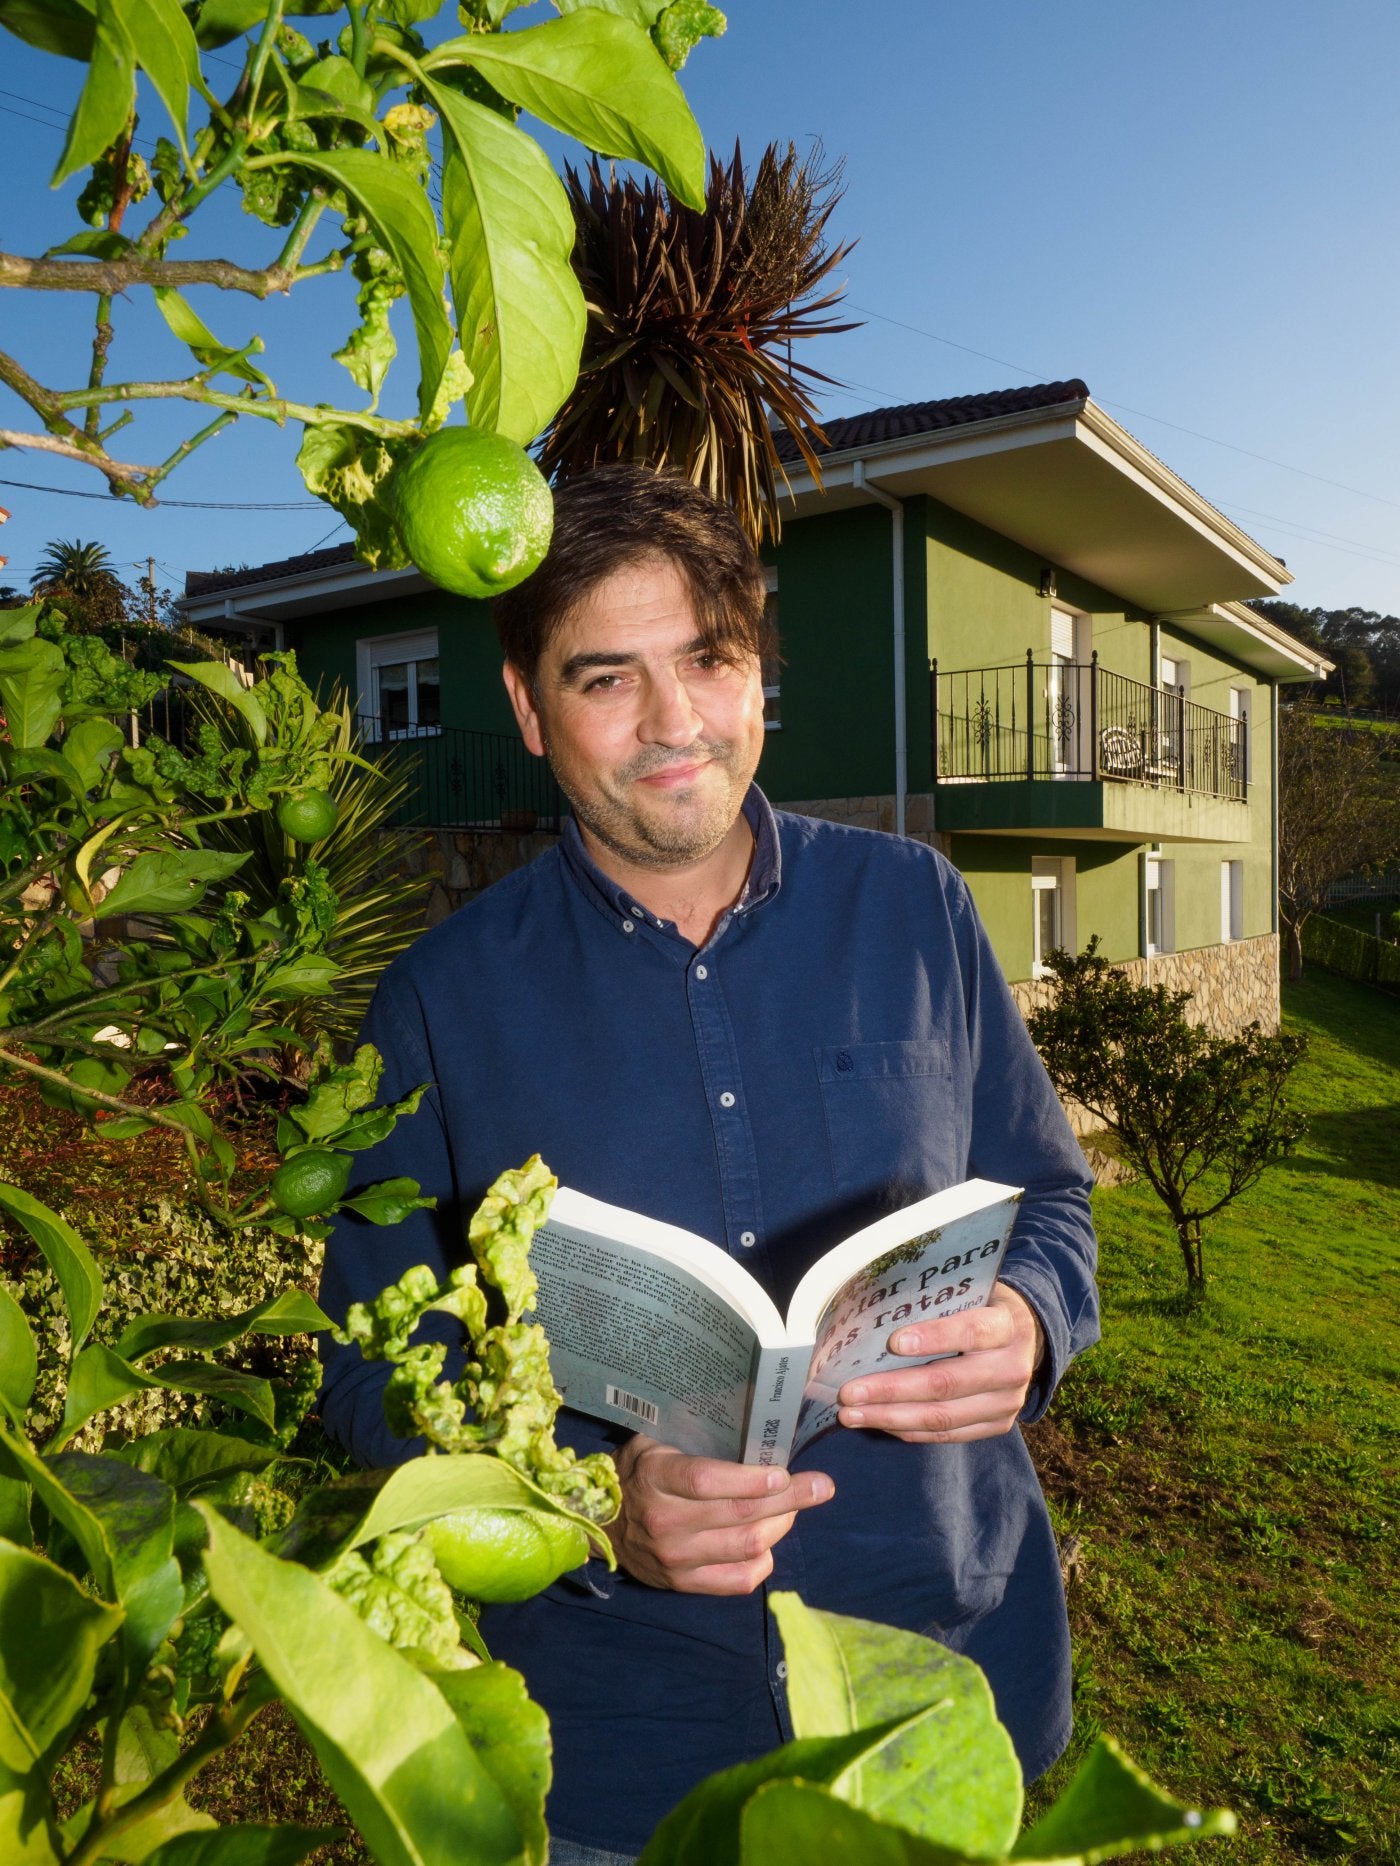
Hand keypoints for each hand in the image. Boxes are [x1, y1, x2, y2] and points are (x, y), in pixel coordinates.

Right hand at [606, 1435, 833, 1594]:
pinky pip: (739, 1579)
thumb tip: (751, 1419)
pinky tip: (769, 1538)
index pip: (706, 1482)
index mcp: (656, 1479)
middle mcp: (666, 1523)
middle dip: (789, 1499)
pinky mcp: (684, 1584)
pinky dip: (763, 1559)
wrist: (601, 1525)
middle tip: (822, 1486)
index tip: (783, 1473)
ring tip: (794, 1507)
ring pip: (746, 1546)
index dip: (749, 1480)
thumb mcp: (652, 1441)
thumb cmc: (636, 1472)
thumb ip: (691, 1437)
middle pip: (738, 1515)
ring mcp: (676, 1560)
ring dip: (780, 1525)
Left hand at [836, 1286, 1045, 1444]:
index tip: (893, 1342)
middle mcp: (1011, 1368)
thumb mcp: (971, 1292)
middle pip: (946, 1384)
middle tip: (849, 1393)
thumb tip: (875, 1314)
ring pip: (942, 1417)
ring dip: (890, 1417)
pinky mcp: (998, 1426)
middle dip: (891, 1390)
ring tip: (851, 1415)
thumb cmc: (982, 1307)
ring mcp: (1007, 1403)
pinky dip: (909, 1430)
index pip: (971, 1331)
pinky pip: (947, 1435)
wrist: (1025, 1337)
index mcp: (1006, 1325)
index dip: (933, 1337)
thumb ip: (937, 1302)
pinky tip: (879, 1423)